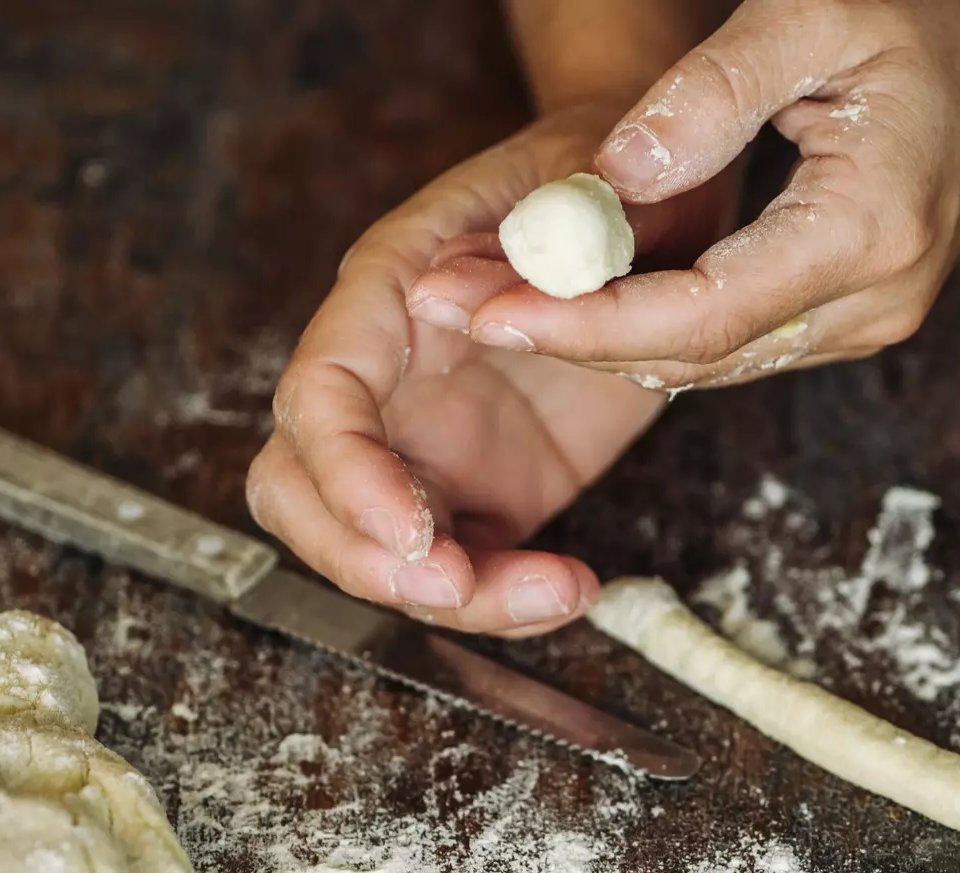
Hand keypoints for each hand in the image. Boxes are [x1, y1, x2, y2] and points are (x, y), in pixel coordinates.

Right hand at [246, 103, 735, 635]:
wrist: (654, 213)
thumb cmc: (606, 182)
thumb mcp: (583, 188)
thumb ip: (526, 241)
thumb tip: (449, 295)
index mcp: (388, 296)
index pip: (319, 395)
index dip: (347, 472)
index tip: (412, 529)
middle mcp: (388, 380)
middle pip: (305, 492)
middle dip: (365, 558)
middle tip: (459, 587)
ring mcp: (429, 445)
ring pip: (381, 551)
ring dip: (452, 600)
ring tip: (558, 591)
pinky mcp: (486, 492)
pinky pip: (466, 571)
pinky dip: (508, 603)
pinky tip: (575, 588)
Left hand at [408, 0, 959, 390]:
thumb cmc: (927, 19)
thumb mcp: (814, 14)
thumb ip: (709, 95)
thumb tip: (607, 181)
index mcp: (870, 229)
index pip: (704, 312)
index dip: (588, 321)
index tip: (492, 310)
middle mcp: (875, 302)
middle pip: (697, 357)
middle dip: (570, 340)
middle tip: (458, 310)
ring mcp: (868, 322)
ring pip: (710, 364)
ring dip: (600, 342)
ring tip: (492, 306)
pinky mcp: (851, 320)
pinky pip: (734, 346)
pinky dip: (650, 330)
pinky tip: (574, 303)